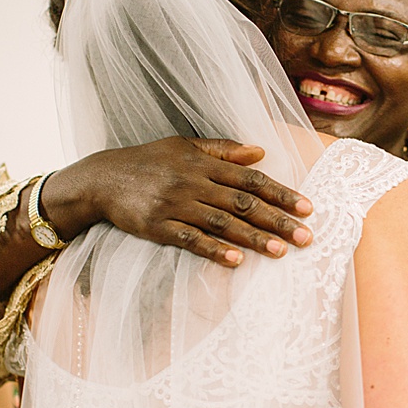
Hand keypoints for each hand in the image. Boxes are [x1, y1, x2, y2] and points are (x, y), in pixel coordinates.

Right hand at [43, 138, 313, 266]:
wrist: (100, 178)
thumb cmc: (147, 161)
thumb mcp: (184, 146)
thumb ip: (223, 150)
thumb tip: (260, 151)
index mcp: (203, 162)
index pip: (250, 178)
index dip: (280, 193)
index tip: (307, 207)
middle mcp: (193, 181)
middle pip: (242, 202)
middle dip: (277, 219)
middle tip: (306, 236)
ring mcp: (175, 204)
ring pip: (221, 222)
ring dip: (253, 238)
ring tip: (281, 251)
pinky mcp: (158, 226)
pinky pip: (190, 240)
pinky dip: (214, 250)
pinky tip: (236, 261)